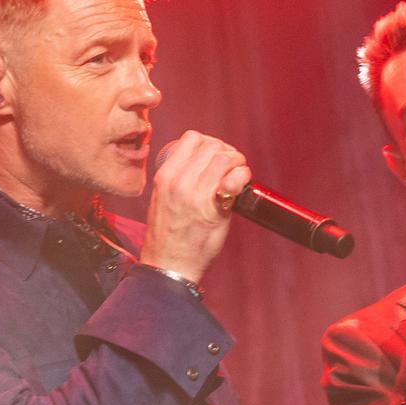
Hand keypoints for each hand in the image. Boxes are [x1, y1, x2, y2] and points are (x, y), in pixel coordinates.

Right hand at [141, 130, 250, 280]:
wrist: (168, 266)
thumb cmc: (169, 235)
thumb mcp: (163, 199)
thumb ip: (179, 179)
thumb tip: (206, 164)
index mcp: (165, 176)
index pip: (192, 138)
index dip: (211, 143)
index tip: (218, 157)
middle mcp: (178, 181)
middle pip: (212, 146)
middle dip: (228, 153)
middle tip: (233, 169)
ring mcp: (195, 194)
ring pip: (224, 157)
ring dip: (238, 164)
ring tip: (238, 178)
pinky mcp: (213, 209)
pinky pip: (233, 178)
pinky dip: (242, 177)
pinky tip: (240, 188)